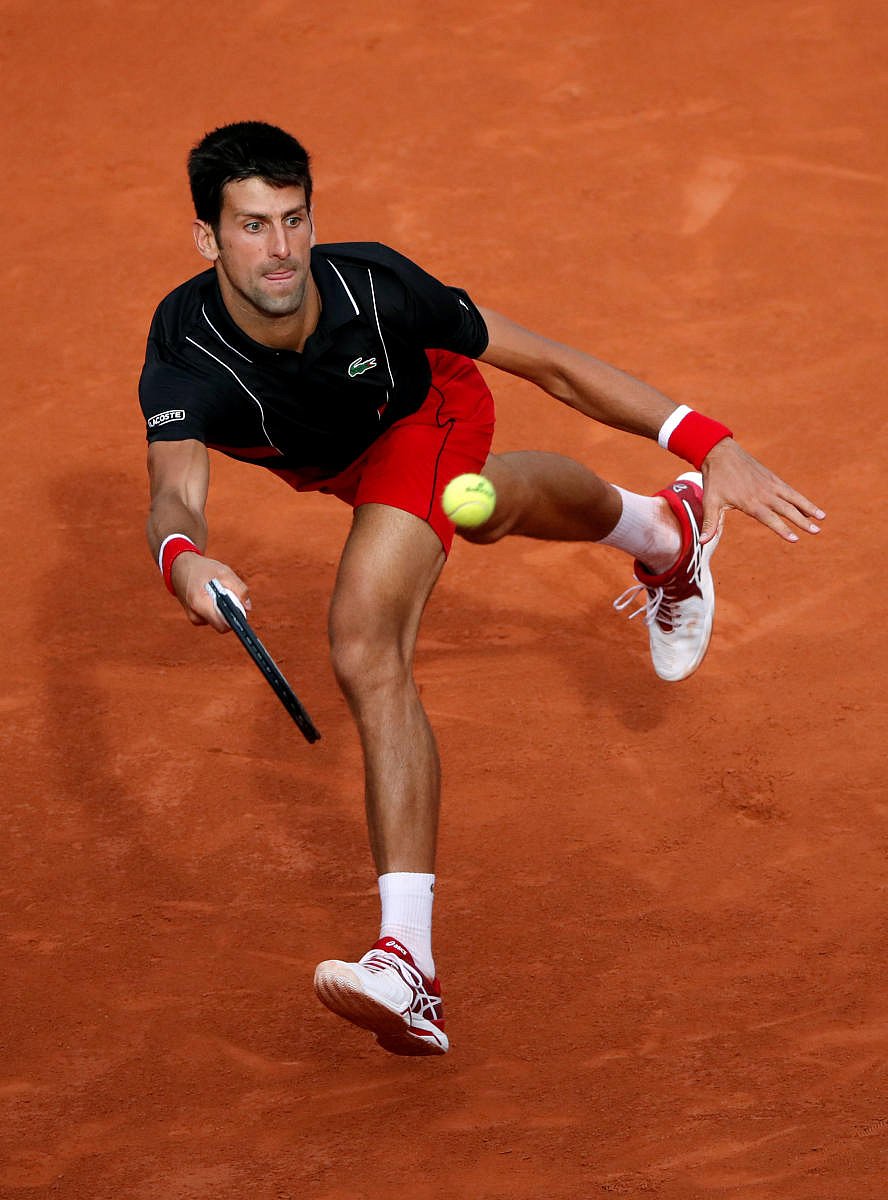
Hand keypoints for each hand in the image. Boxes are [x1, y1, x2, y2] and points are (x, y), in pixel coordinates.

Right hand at [170, 552, 250, 631]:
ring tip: (218, 592)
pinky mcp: (195, 617)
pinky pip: (212, 618)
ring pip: (218, 621)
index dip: (235, 619)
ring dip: (223, 609)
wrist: (180, 568)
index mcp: (200, 604)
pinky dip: (216, 609)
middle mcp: (195, 615)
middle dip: (230, 613)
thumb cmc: (202, 569)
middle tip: (230, 596)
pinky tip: (212, 596)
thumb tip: (247, 608)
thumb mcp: (224, 572)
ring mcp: (194, 618)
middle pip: (222, 625)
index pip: (223, 625)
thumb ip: (239, 589)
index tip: (241, 611)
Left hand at [700, 439, 824, 543]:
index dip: (782, 529)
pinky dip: (800, 498)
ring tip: (822, 518)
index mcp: (750, 501)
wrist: (720, 453)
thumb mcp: (710, 502)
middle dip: (802, 521)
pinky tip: (809, 507)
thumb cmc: (715, 480)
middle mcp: (763, 493)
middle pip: (786, 509)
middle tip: (816, 532)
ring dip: (808, 508)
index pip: (769, 518)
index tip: (795, 538)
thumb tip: (702, 542)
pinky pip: (790, 490)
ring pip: (793, 498)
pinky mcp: (772, 478)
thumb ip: (710, 523)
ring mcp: (770, 484)